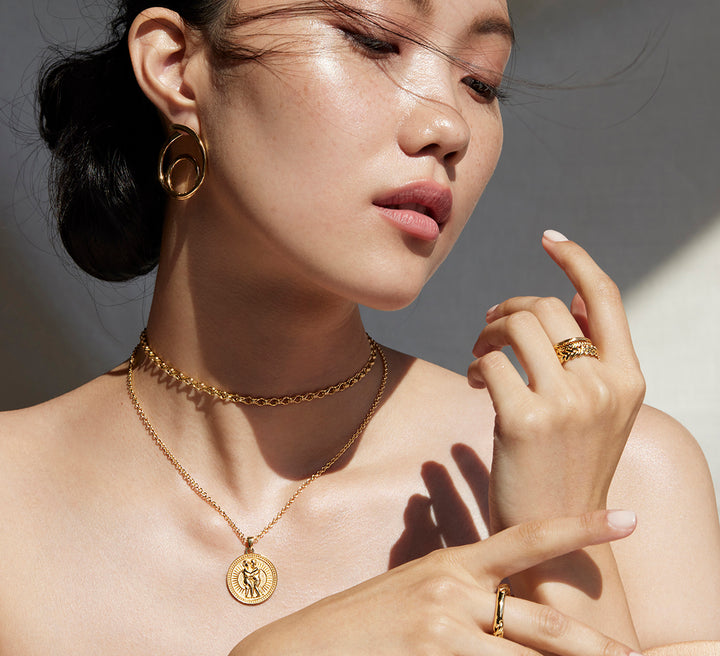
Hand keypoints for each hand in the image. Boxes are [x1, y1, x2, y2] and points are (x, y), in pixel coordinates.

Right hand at [230, 511, 639, 655]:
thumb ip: (463, 588)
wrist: (305, 647)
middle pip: (543, 620)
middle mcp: (454, 591)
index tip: (627, 517)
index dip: (580, 526)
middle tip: (632, 654)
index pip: (528, 538)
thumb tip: (503, 593)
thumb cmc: (366, 620)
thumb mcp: (417, 587)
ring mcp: (443, 630)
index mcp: (454, 564)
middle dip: (592, 643)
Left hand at [468, 231, 645, 531]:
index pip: (604, 297)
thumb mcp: (599, 410)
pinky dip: (477, 364)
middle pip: (545, 306)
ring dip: (489, 331)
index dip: (576, 259)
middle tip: (489, 328)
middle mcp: (603, 385)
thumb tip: (570, 297)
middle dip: (509, 308)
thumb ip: (592, 356)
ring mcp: (567, 403)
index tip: (549, 238)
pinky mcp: (526, 421)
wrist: (558, 531)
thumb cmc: (570, 466)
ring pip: (516, 325)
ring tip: (481, 353)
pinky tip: (476, 381)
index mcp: (627, 377)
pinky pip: (491, 362)